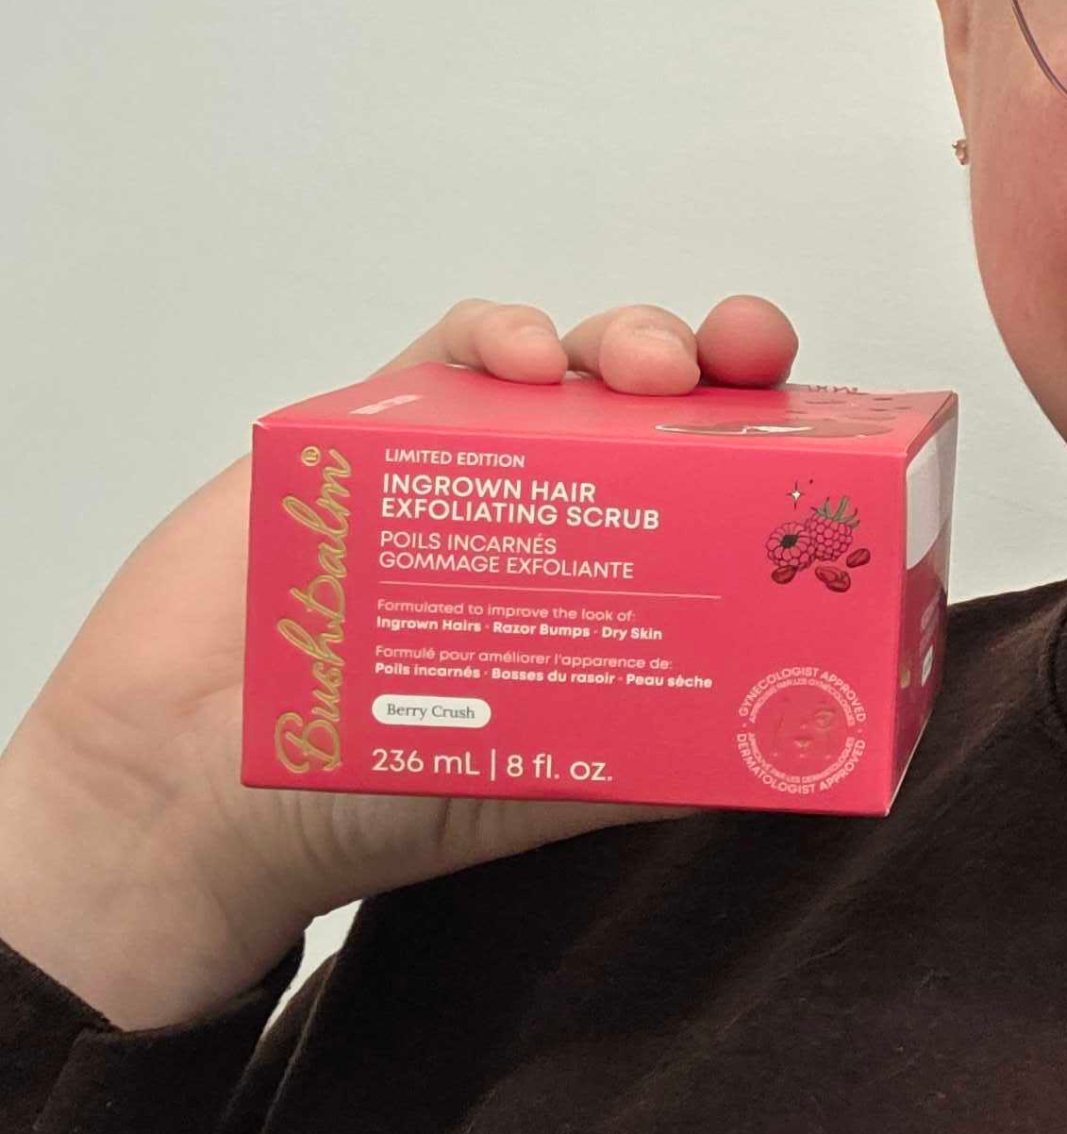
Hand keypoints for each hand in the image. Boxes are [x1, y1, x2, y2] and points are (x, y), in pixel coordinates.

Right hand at [0, 294, 798, 1026]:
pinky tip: (520, 357)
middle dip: (716, 353)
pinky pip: (449, 349)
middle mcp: (553, 499)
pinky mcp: (370, 425)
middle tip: (743, 354)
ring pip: (571, 356)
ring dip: (622, 335)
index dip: (772, 429)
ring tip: (644, 364)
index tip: (815, 414)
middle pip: (660, 397)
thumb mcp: (548, 783)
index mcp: (610, 567)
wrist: (184, 801)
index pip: (716, 474)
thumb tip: (795, 754)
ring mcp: (465, 454)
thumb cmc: (371, 791)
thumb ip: (663, 763)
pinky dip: (497, 333)